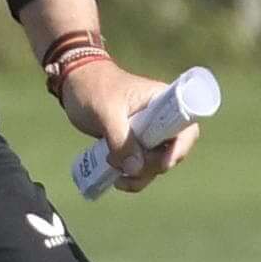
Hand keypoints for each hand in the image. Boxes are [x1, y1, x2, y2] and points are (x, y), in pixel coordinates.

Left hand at [57, 53, 198, 192]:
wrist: (74, 84)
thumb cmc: (93, 89)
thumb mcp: (106, 113)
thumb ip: (120, 140)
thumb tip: (135, 168)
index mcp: (162, 101)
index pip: (186, 127)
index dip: (181, 147)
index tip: (164, 162)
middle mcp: (160, 119)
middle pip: (172, 151)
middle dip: (152, 166)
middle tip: (127, 167)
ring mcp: (148, 132)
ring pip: (156, 163)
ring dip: (140, 176)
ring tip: (117, 175)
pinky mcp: (135, 143)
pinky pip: (142, 166)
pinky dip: (133, 176)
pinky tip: (116, 178)